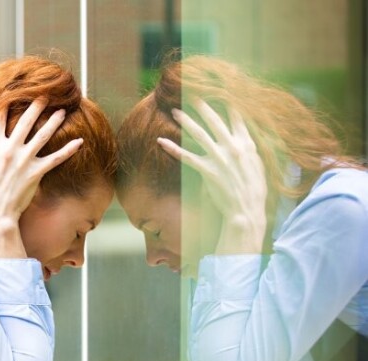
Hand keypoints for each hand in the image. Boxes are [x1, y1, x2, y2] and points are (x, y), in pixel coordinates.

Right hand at [0, 99, 82, 257]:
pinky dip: (69, 149)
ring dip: (53, 121)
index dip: (6, 104)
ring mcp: (25, 160)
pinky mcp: (36, 172)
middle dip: (35, 106)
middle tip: (44, 95)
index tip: (12, 93)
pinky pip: (56, 158)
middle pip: (24, 121)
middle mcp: (10, 149)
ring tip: (62, 111)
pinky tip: (79, 141)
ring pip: (42, 135)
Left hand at [157, 99, 267, 254]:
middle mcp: (234, 147)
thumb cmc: (254, 190)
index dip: (227, 101)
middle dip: (201, 105)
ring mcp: (220, 158)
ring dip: (185, 120)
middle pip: (215, 120)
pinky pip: (186, 156)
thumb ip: (251, 149)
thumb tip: (246, 138)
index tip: (218, 89)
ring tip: (174, 110)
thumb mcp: (259, 165)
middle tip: (190, 92)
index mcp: (247, 144)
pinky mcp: (207, 170)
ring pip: (198, 134)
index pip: (237, 116)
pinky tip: (161, 141)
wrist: (247, 210)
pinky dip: (172, 148)